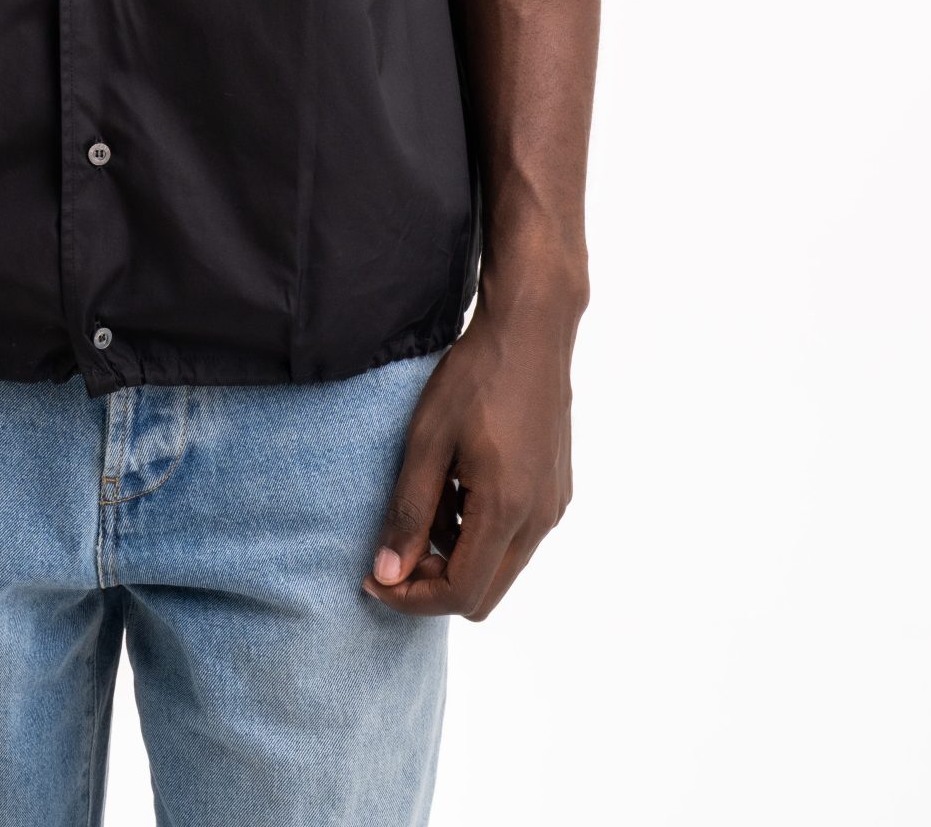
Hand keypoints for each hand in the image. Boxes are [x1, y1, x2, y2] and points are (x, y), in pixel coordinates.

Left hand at [363, 294, 576, 620]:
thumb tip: (387, 575)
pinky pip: (517, 539)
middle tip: (397, 548)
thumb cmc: (475, 378)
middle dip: (434, 585)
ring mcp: (553, 507)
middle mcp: (540, 520)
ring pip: (500, 568)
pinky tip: (458, 486)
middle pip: (484, 596)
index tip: (374, 579)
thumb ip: (408, 513)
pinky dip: (481, 533)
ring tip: (428, 501)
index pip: (460, 594)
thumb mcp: (426, 442)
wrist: (531, 330)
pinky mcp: (556, 492)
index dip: (412, 599)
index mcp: (507, 510)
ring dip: (458, 556)